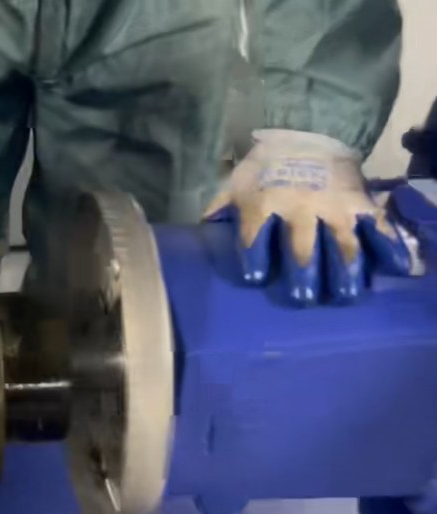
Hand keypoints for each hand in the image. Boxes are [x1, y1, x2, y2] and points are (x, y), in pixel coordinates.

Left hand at [205, 129, 413, 303]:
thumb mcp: (237, 182)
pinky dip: (388, 247)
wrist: (308, 128)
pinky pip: (377, 228)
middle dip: (303, 272)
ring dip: (344, 270)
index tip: (254, 278)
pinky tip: (396, 268)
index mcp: (264, 205)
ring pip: (341, 242)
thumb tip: (203, 228)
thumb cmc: (265, 165)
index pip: (255, 236)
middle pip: (302, 246)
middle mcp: (300, 208)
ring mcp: (333, 207)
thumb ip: (220, 207)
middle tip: (302, 299)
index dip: (254, 256)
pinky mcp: (360, 204)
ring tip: (345, 294)